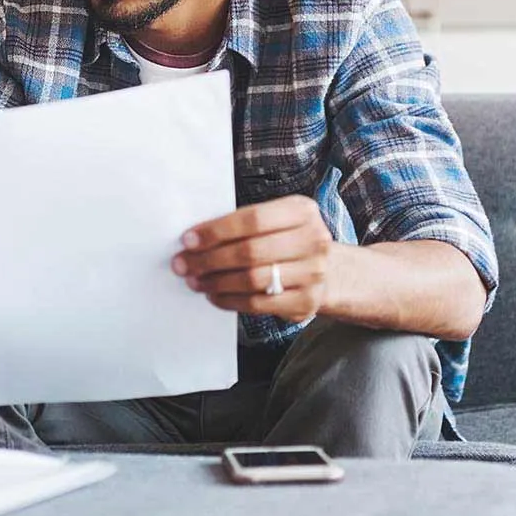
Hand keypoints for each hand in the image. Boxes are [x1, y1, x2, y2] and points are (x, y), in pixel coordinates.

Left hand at [173, 195, 335, 322]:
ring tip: (195, 280)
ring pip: (252, 279)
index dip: (217, 230)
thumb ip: (245, 225)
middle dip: (209, 259)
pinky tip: (214, 295)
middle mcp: (313, 240)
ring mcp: (313, 273)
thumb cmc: (290, 241)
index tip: (188, 240)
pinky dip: (230, 300)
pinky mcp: (306, 301)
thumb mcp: (278, 221)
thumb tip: (196, 239)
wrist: (332, 272)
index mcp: (302, 211)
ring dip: (216, 282)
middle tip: (183, 264)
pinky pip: (258, 303)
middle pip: (250, 251)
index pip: (253, 219)